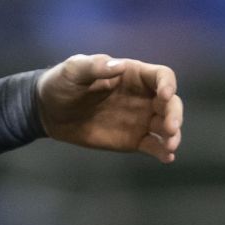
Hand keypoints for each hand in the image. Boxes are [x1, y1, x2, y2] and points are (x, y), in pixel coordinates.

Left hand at [35, 53, 182, 162]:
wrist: (49, 111)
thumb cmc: (62, 82)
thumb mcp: (74, 70)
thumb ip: (95, 66)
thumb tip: (118, 66)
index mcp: (133, 75)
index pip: (162, 76)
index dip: (168, 84)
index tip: (164, 95)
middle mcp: (143, 96)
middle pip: (171, 103)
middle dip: (175, 114)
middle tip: (170, 128)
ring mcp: (140, 119)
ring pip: (166, 126)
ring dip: (173, 135)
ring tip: (170, 146)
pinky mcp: (134, 140)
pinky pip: (154, 145)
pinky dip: (163, 152)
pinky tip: (167, 158)